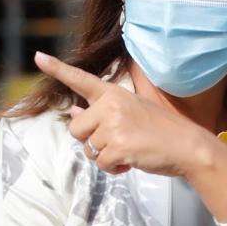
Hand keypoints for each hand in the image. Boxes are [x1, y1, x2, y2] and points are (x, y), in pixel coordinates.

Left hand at [36, 51, 212, 177]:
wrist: (188, 146)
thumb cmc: (162, 130)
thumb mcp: (132, 112)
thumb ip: (102, 111)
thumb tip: (74, 111)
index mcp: (114, 94)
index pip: (81, 80)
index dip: (57, 69)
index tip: (38, 57)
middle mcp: (110, 106)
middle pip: (76, 128)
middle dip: (90, 140)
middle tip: (116, 141)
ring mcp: (114, 126)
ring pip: (88, 149)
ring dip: (104, 156)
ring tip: (128, 150)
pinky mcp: (119, 147)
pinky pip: (102, 164)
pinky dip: (115, 168)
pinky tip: (132, 160)